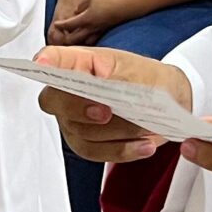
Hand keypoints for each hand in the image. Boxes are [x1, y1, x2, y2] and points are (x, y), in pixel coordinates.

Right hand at [33, 46, 191, 162]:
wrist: (169, 102)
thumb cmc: (148, 80)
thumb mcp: (138, 73)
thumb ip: (115, 83)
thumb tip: (103, 94)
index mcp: (82, 62)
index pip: (55, 59)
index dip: (45, 61)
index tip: (42, 62)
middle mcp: (69, 90)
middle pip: (55, 101)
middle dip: (78, 109)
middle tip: (106, 113)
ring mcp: (73, 118)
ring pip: (79, 131)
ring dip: (115, 131)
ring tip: (144, 127)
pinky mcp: (85, 141)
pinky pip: (94, 151)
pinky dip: (121, 150)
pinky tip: (144, 145)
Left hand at [49, 0, 131, 46]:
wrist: (127, 6)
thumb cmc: (110, 0)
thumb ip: (82, 5)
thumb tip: (76, 11)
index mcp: (86, 19)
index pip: (69, 24)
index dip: (61, 25)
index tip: (56, 25)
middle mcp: (91, 28)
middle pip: (74, 39)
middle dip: (66, 40)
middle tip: (60, 38)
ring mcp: (99, 31)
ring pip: (84, 41)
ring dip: (77, 42)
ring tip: (72, 41)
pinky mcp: (106, 31)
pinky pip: (93, 39)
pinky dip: (88, 40)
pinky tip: (86, 38)